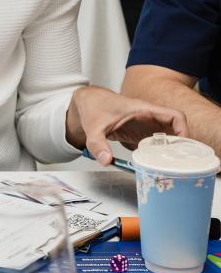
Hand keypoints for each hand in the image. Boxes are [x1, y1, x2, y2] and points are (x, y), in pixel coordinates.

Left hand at [66, 86, 188, 165]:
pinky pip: (155, 146)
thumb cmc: (94, 106)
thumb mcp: (93, 127)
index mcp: (143, 110)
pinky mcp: (139, 135)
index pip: (174, 116)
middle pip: (175, 132)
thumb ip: (98, 144)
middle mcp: (148, 118)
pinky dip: (157, 156)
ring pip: (166, 140)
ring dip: (169, 154)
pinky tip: (154, 168)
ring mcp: (145, 127)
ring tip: (168, 170)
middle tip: (176, 166)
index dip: (184, 130)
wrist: (88, 102)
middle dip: (179, 148)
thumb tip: (106, 160)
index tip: (183, 148)